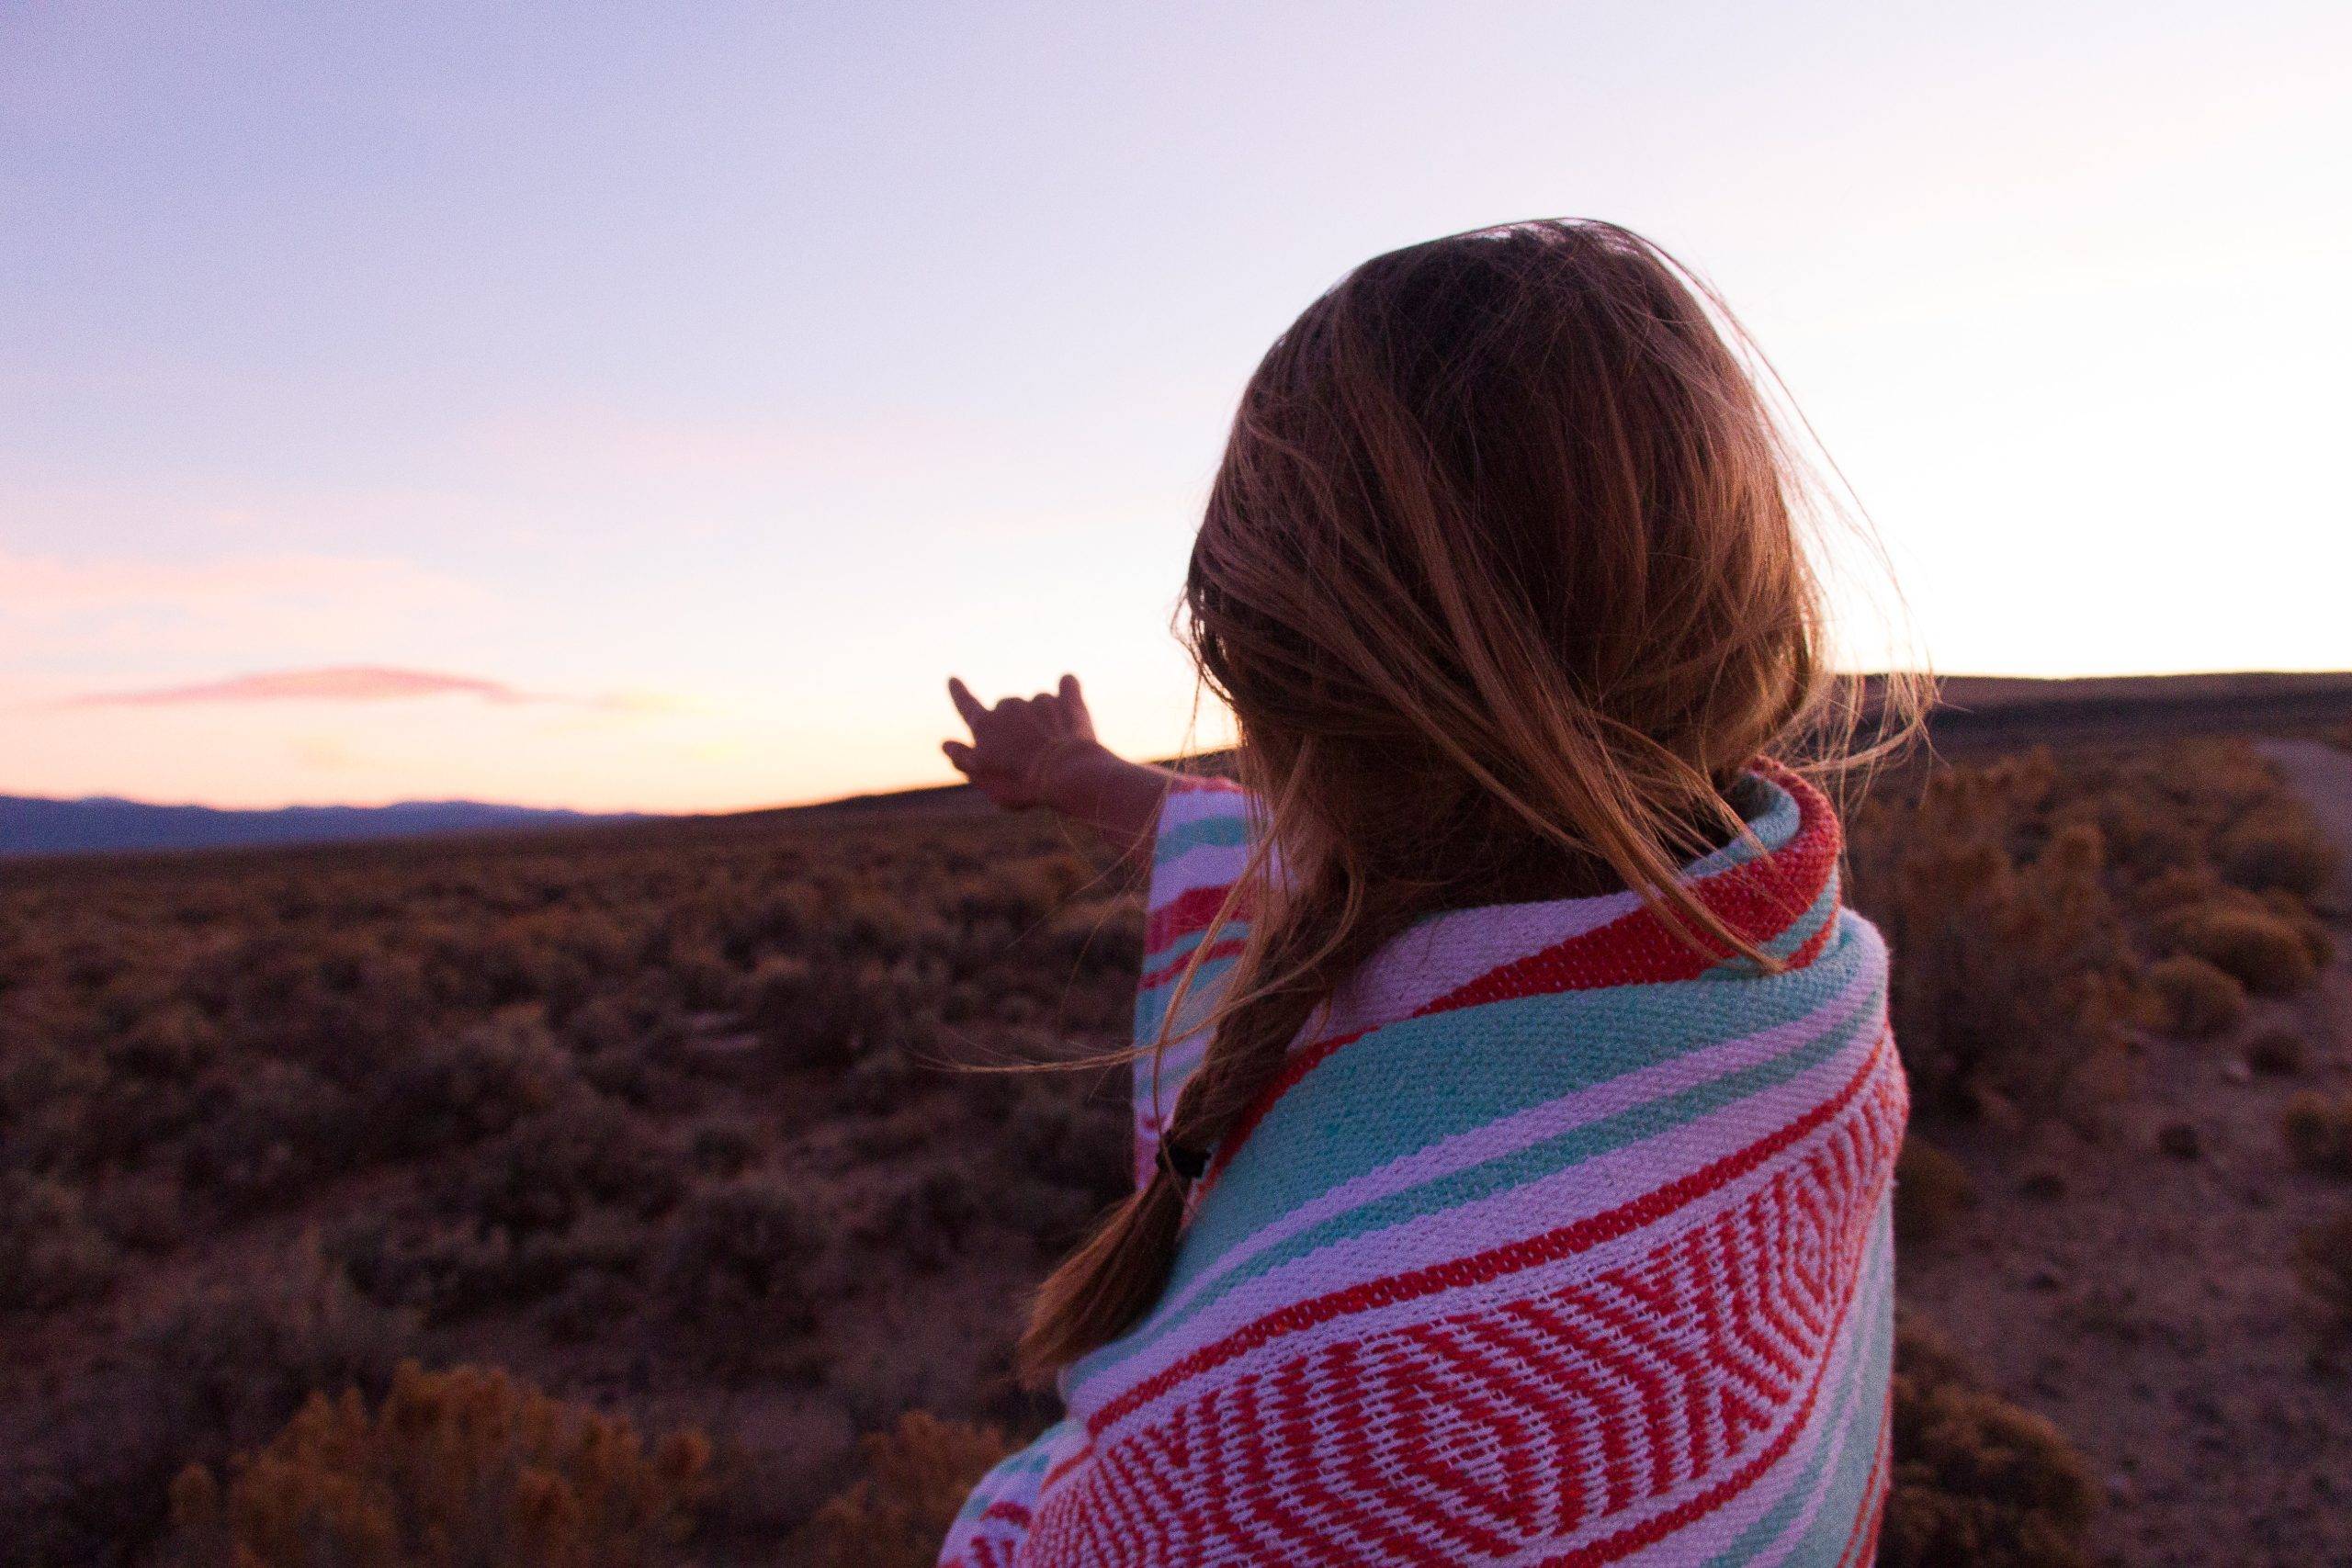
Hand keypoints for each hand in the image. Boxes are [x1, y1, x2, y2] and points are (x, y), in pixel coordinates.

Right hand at [944, 673, 1104, 810]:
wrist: (1065, 775)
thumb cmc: (1021, 784)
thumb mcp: (984, 779)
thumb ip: (963, 760)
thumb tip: (945, 744)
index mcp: (985, 725)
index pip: (966, 704)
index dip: (959, 693)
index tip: (953, 679)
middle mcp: (1009, 706)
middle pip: (1006, 708)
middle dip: (1015, 725)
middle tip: (1027, 753)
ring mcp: (1039, 700)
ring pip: (1037, 703)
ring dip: (1043, 719)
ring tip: (1054, 748)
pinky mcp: (1068, 701)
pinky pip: (1068, 685)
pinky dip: (1069, 691)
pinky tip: (1072, 699)